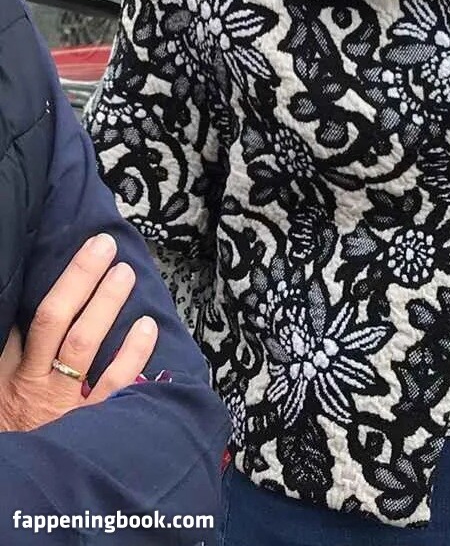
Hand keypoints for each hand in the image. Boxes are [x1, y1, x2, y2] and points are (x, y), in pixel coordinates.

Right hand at [0, 233, 158, 431]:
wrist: (27, 492)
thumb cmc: (20, 434)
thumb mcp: (5, 395)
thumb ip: (16, 356)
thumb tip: (30, 317)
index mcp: (15, 375)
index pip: (33, 321)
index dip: (60, 284)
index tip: (82, 250)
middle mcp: (38, 384)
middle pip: (58, 320)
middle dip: (81, 278)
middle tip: (104, 247)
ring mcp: (67, 404)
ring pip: (85, 344)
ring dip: (106, 304)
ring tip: (124, 273)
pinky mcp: (94, 425)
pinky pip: (115, 385)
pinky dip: (134, 354)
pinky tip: (147, 327)